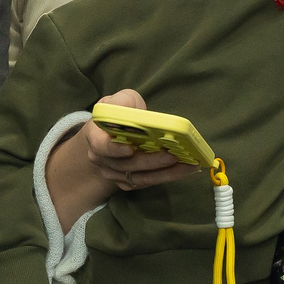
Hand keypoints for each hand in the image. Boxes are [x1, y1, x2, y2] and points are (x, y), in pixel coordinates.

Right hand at [80, 89, 200, 191]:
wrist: (110, 132)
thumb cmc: (118, 113)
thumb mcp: (120, 101)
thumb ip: (125, 103)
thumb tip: (141, 115)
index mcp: (96, 136)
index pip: (100, 146)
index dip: (114, 150)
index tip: (130, 149)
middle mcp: (101, 159)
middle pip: (126, 165)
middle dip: (152, 162)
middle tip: (174, 156)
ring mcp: (114, 173)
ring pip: (139, 178)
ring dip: (165, 173)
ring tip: (188, 165)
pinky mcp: (126, 182)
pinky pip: (146, 183)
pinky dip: (166, 177)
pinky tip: (184, 169)